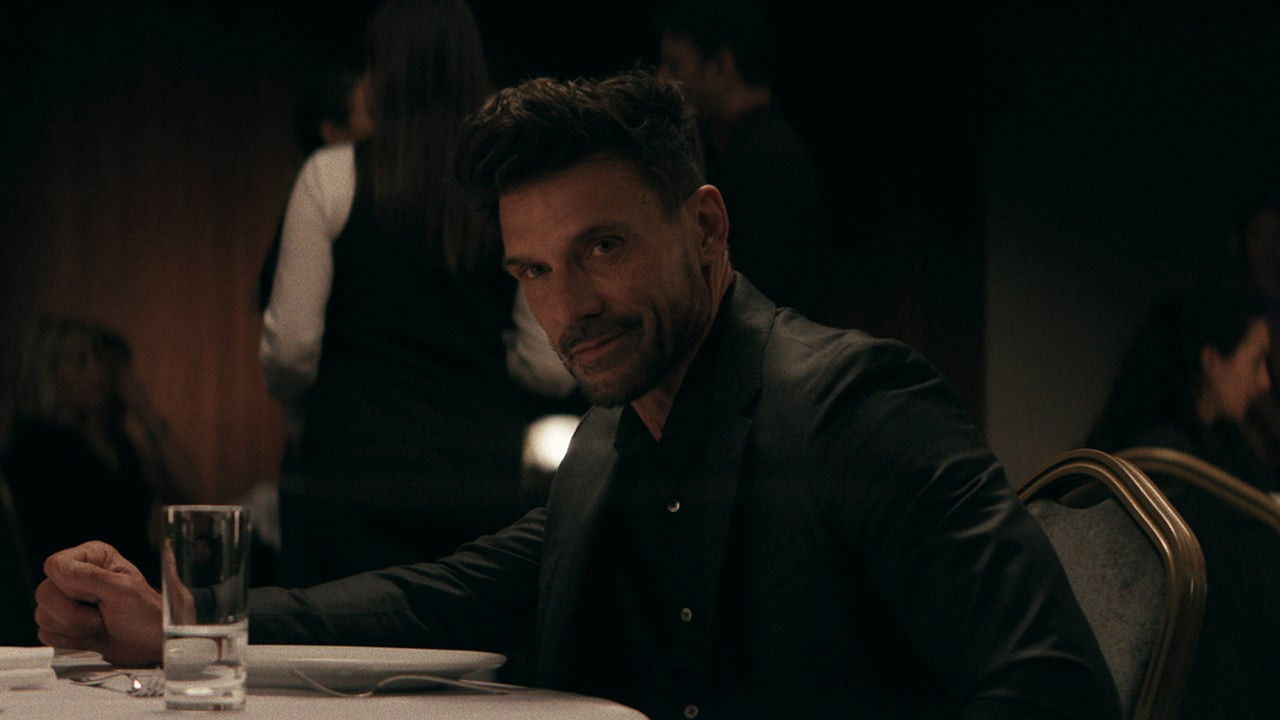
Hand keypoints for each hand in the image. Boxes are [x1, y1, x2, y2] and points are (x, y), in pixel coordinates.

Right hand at [35, 542, 163, 665]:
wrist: (148, 644)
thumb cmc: (145, 613)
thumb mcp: (124, 591)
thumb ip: (92, 577)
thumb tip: (59, 568)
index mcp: (92, 557)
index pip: (55, 565)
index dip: (71, 586)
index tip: (97, 596)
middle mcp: (75, 576)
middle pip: (44, 593)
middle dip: (73, 613)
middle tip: (101, 616)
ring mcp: (66, 601)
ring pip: (42, 616)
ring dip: (74, 628)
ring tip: (100, 625)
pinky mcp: (62, 625)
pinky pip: (46, 635)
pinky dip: (71, 642)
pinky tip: (91, 637)